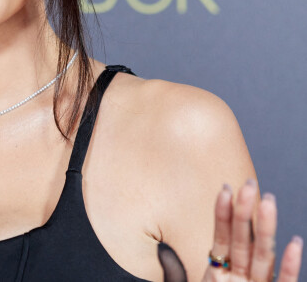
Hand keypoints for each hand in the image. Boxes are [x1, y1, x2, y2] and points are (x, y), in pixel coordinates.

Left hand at [158, 180, 302, 281]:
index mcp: (219, 273)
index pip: (220, 237)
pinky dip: (289, 266)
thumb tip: (163, 253)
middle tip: (248, 183)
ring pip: (262, 256)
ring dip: (266, 228)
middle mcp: (241, 279)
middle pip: (242, 240)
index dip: (221, 214)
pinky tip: (294, 243)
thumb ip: (174, 276)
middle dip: (245, 212)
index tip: (223, 188)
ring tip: (267, 200)